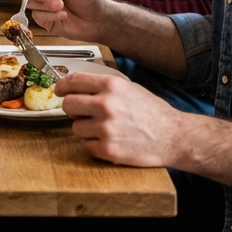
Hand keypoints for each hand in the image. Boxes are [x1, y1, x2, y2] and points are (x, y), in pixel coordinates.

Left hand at [57, 70, 180, 166]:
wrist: (173, 136)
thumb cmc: (152, 112)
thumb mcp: (128, 88)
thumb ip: (102, 86)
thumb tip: (76, 86)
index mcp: (111, 86)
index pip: (73, 81)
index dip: (62, 86)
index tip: (59, 90)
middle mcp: (106, 105)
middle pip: (68, 105)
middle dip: (74, 109)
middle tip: (83, 113)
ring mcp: (106, 129)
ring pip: (76, 128)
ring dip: (86, 129)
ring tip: (105, 128)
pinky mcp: (108, 150)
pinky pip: (87, 146)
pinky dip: (95, 145)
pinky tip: (110, 140)